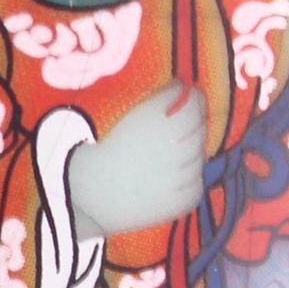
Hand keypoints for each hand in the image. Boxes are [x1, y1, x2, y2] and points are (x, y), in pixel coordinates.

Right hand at [67, 84, 206, 241]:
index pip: (196, 101)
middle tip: (166, 132)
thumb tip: (183, 87)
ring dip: (188, 155)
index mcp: (167, 118)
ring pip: (199, 157)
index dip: (188, 99)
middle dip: (189, 125)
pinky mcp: (185, 199)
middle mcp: (182, 144)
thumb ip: (160, 97)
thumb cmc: (101, 145)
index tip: (179, 101)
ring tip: (161, 160)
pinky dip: (187, 181)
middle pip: (201, 127)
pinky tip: (165, 181)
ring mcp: (186, 174)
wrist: (87, 192)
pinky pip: (197, 184)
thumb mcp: (129, 111)